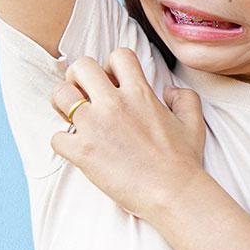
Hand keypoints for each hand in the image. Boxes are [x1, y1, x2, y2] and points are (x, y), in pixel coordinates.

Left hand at [49, 49, 206, 222]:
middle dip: (79, 78)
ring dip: (63, 105)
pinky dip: (63, 143)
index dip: (112, 66)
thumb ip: (184, 98)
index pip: (118, 56)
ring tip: (73, 119)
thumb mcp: (193, 122)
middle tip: (84, 96)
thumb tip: (169, 90)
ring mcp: (96, 127)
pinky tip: (77, 150)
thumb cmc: (184, 161)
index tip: (113, 83)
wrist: (173, 193)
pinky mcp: (83, 152)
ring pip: (59, 95)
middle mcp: (115, 103)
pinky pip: (56, 137)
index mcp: (140, 93)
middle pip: (81, 67)